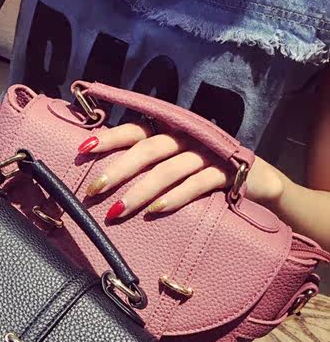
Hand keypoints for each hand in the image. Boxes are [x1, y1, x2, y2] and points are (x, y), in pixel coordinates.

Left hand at [78, 123, 285, 220]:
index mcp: (171, 130)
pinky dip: (175, 198)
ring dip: (140, 191)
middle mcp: (188, 136)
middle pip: (149, 149)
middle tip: (93, 190)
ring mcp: (209, 153)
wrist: (258, 180)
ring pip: (169, 170)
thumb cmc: (203, 170)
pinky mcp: (227, 173)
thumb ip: (145, 162)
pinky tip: (155, 212)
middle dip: (119, 169)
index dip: (110, 137)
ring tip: (117, 211)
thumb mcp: (174, 161)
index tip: (83, 149)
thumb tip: (102, 175)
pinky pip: (198, 184)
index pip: (136, 129)